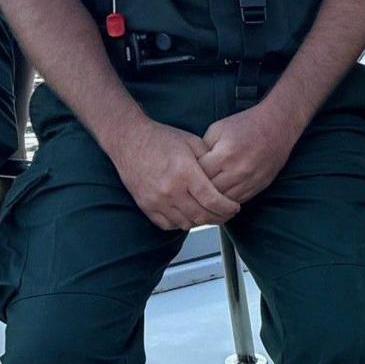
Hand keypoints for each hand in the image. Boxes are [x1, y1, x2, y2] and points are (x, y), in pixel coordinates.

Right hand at [106, 118, 240, 230]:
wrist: (130, 140)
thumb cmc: (161, 139)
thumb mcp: (192, 142)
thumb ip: (210, 160)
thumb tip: (225, 174)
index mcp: (185, 173)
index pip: (212, 200)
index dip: (227, 208)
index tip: (235, 208)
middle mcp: (171, 190)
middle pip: (201, 215)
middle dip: (218, 218)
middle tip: (226, 214)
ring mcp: (156, 201)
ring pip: (186, 223)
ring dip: (201, 222)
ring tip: (210, 215)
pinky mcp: (146, 206)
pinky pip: (168, 224)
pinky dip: (181, 223)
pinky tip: (188, 215)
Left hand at [198, 102, 307, 207]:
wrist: (278, 125)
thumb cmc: (245, 124)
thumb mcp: (218, 129)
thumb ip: (202, 149)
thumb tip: (191, 166)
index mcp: (225, 154)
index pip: (199, 175)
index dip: (189, 176)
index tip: (184, 176)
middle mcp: (238, 170)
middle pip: (210, 192)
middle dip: (198, 191)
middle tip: (190, 190)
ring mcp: (250, 181)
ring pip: (223, 201)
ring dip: (212, 200)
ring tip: (202, 197)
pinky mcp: (259, 186)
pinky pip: (238, 201)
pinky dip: (226, 201)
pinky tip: (219, 197)